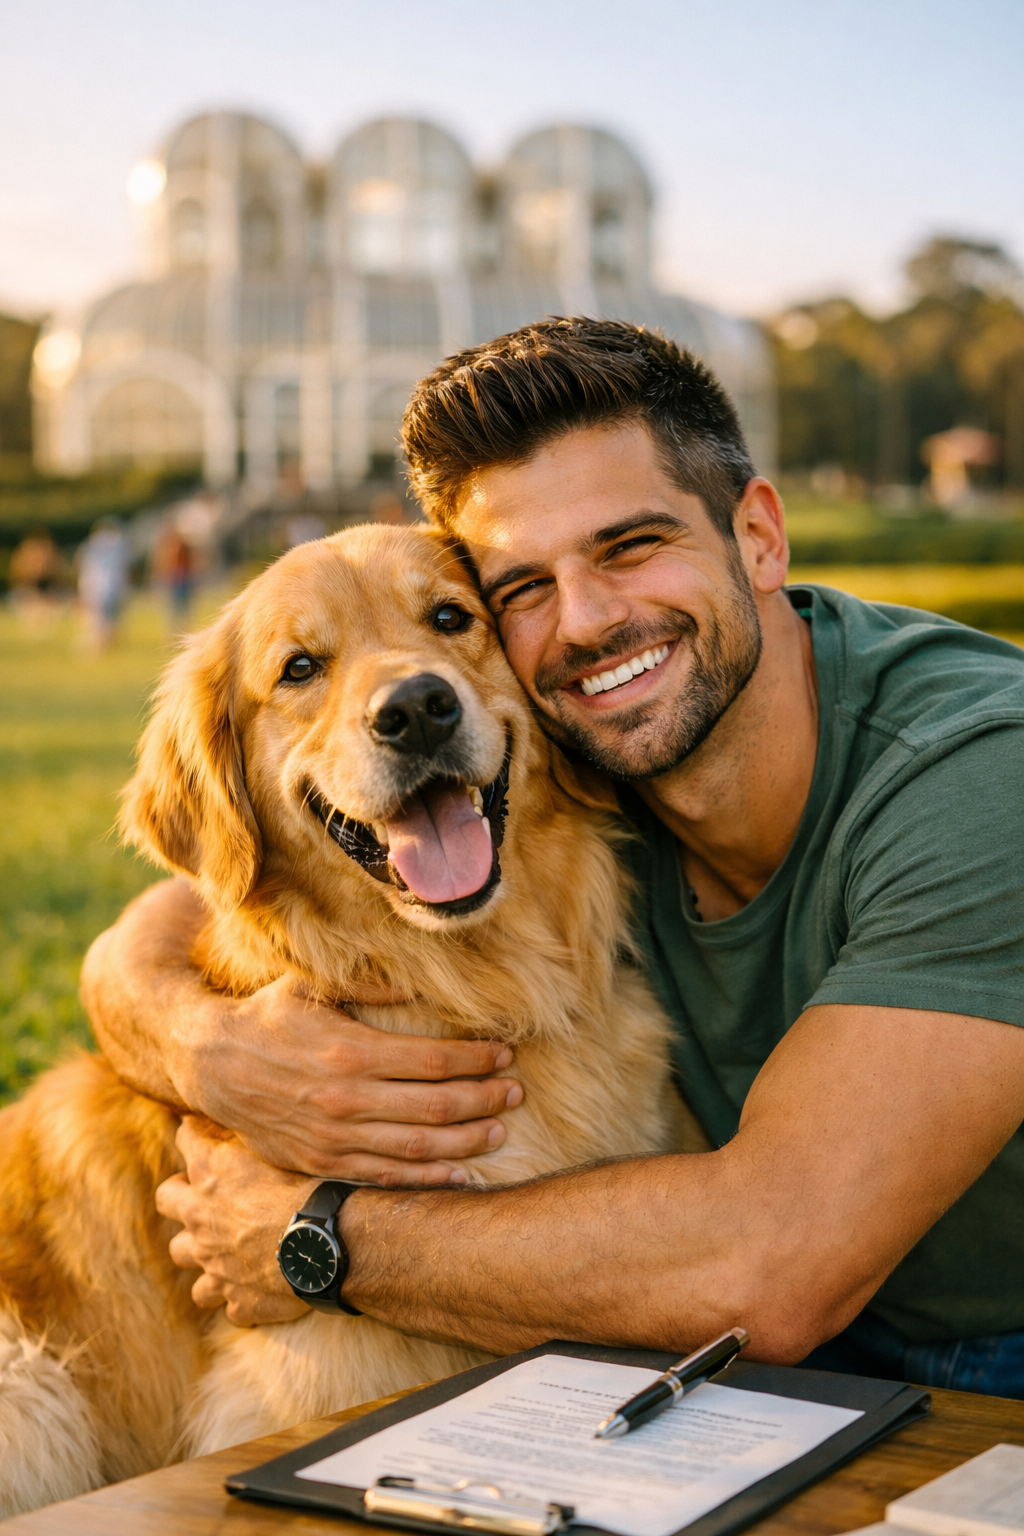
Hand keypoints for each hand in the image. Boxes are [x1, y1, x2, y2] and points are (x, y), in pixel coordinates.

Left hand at [156, 1117, 315, 1324]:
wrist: (330, 1245)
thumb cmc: (313, 1187)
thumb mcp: (282, 1145)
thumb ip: (258, 1130)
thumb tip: (248, 1104)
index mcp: (212, 1173)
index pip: (187, 1139)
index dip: (195, 1131)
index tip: (204, 1128)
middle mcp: (202, 1218)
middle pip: (166, 1199)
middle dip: (180, 1192)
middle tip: (203, 1189)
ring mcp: (214, 1264)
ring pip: (185, 1257)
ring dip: (199, 1249)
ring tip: (220, 1243)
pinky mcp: (238, 1300)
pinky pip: (228, 1303)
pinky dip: (239, 1294)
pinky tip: (256, 1284)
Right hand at [177, 974, 523, 1185]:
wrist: (210, 1064)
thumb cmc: (267, 1017)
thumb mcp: (312, 987)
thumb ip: (369, 985)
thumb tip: (420, 984)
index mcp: (351, 1050)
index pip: (434, 1060)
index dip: (477, 1059)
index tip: (506, 1054)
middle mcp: (347, 1098)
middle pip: (435, 1106)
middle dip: (484, 1100)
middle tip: (516, 1093)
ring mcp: (335, 1136)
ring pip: (416, 1147)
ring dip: (465, 1142)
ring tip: (499, 1131)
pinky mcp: (322, 1162)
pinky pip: (384, 1177)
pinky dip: (425, 1179)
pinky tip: (458, 1174)